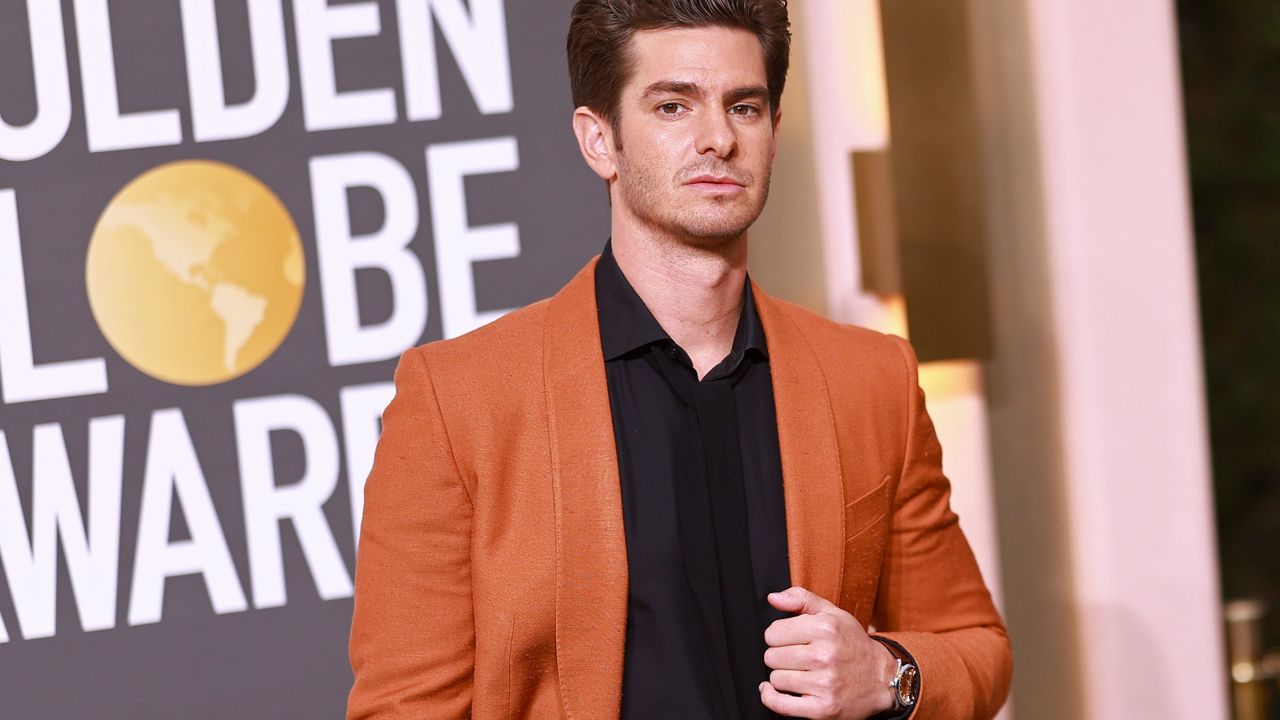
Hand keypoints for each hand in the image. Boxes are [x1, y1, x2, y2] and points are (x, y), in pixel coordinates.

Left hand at [758, 586, 896, 718]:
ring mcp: (824, 684)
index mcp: (825, 629)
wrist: (882, 679)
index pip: (773, 633)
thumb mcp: (833, 614)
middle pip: (772, 657)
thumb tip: (773, 598)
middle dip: (780, 656)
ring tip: (801, 673)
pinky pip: (780, 704)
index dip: (778, 636)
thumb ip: (801, 599)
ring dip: (783, 677)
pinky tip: (774, 690)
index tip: (790, 640)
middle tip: (797, 658)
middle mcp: (824, 656)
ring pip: (776, 679)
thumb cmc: (853, 644)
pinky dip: (772, 698)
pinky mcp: (822, 709)